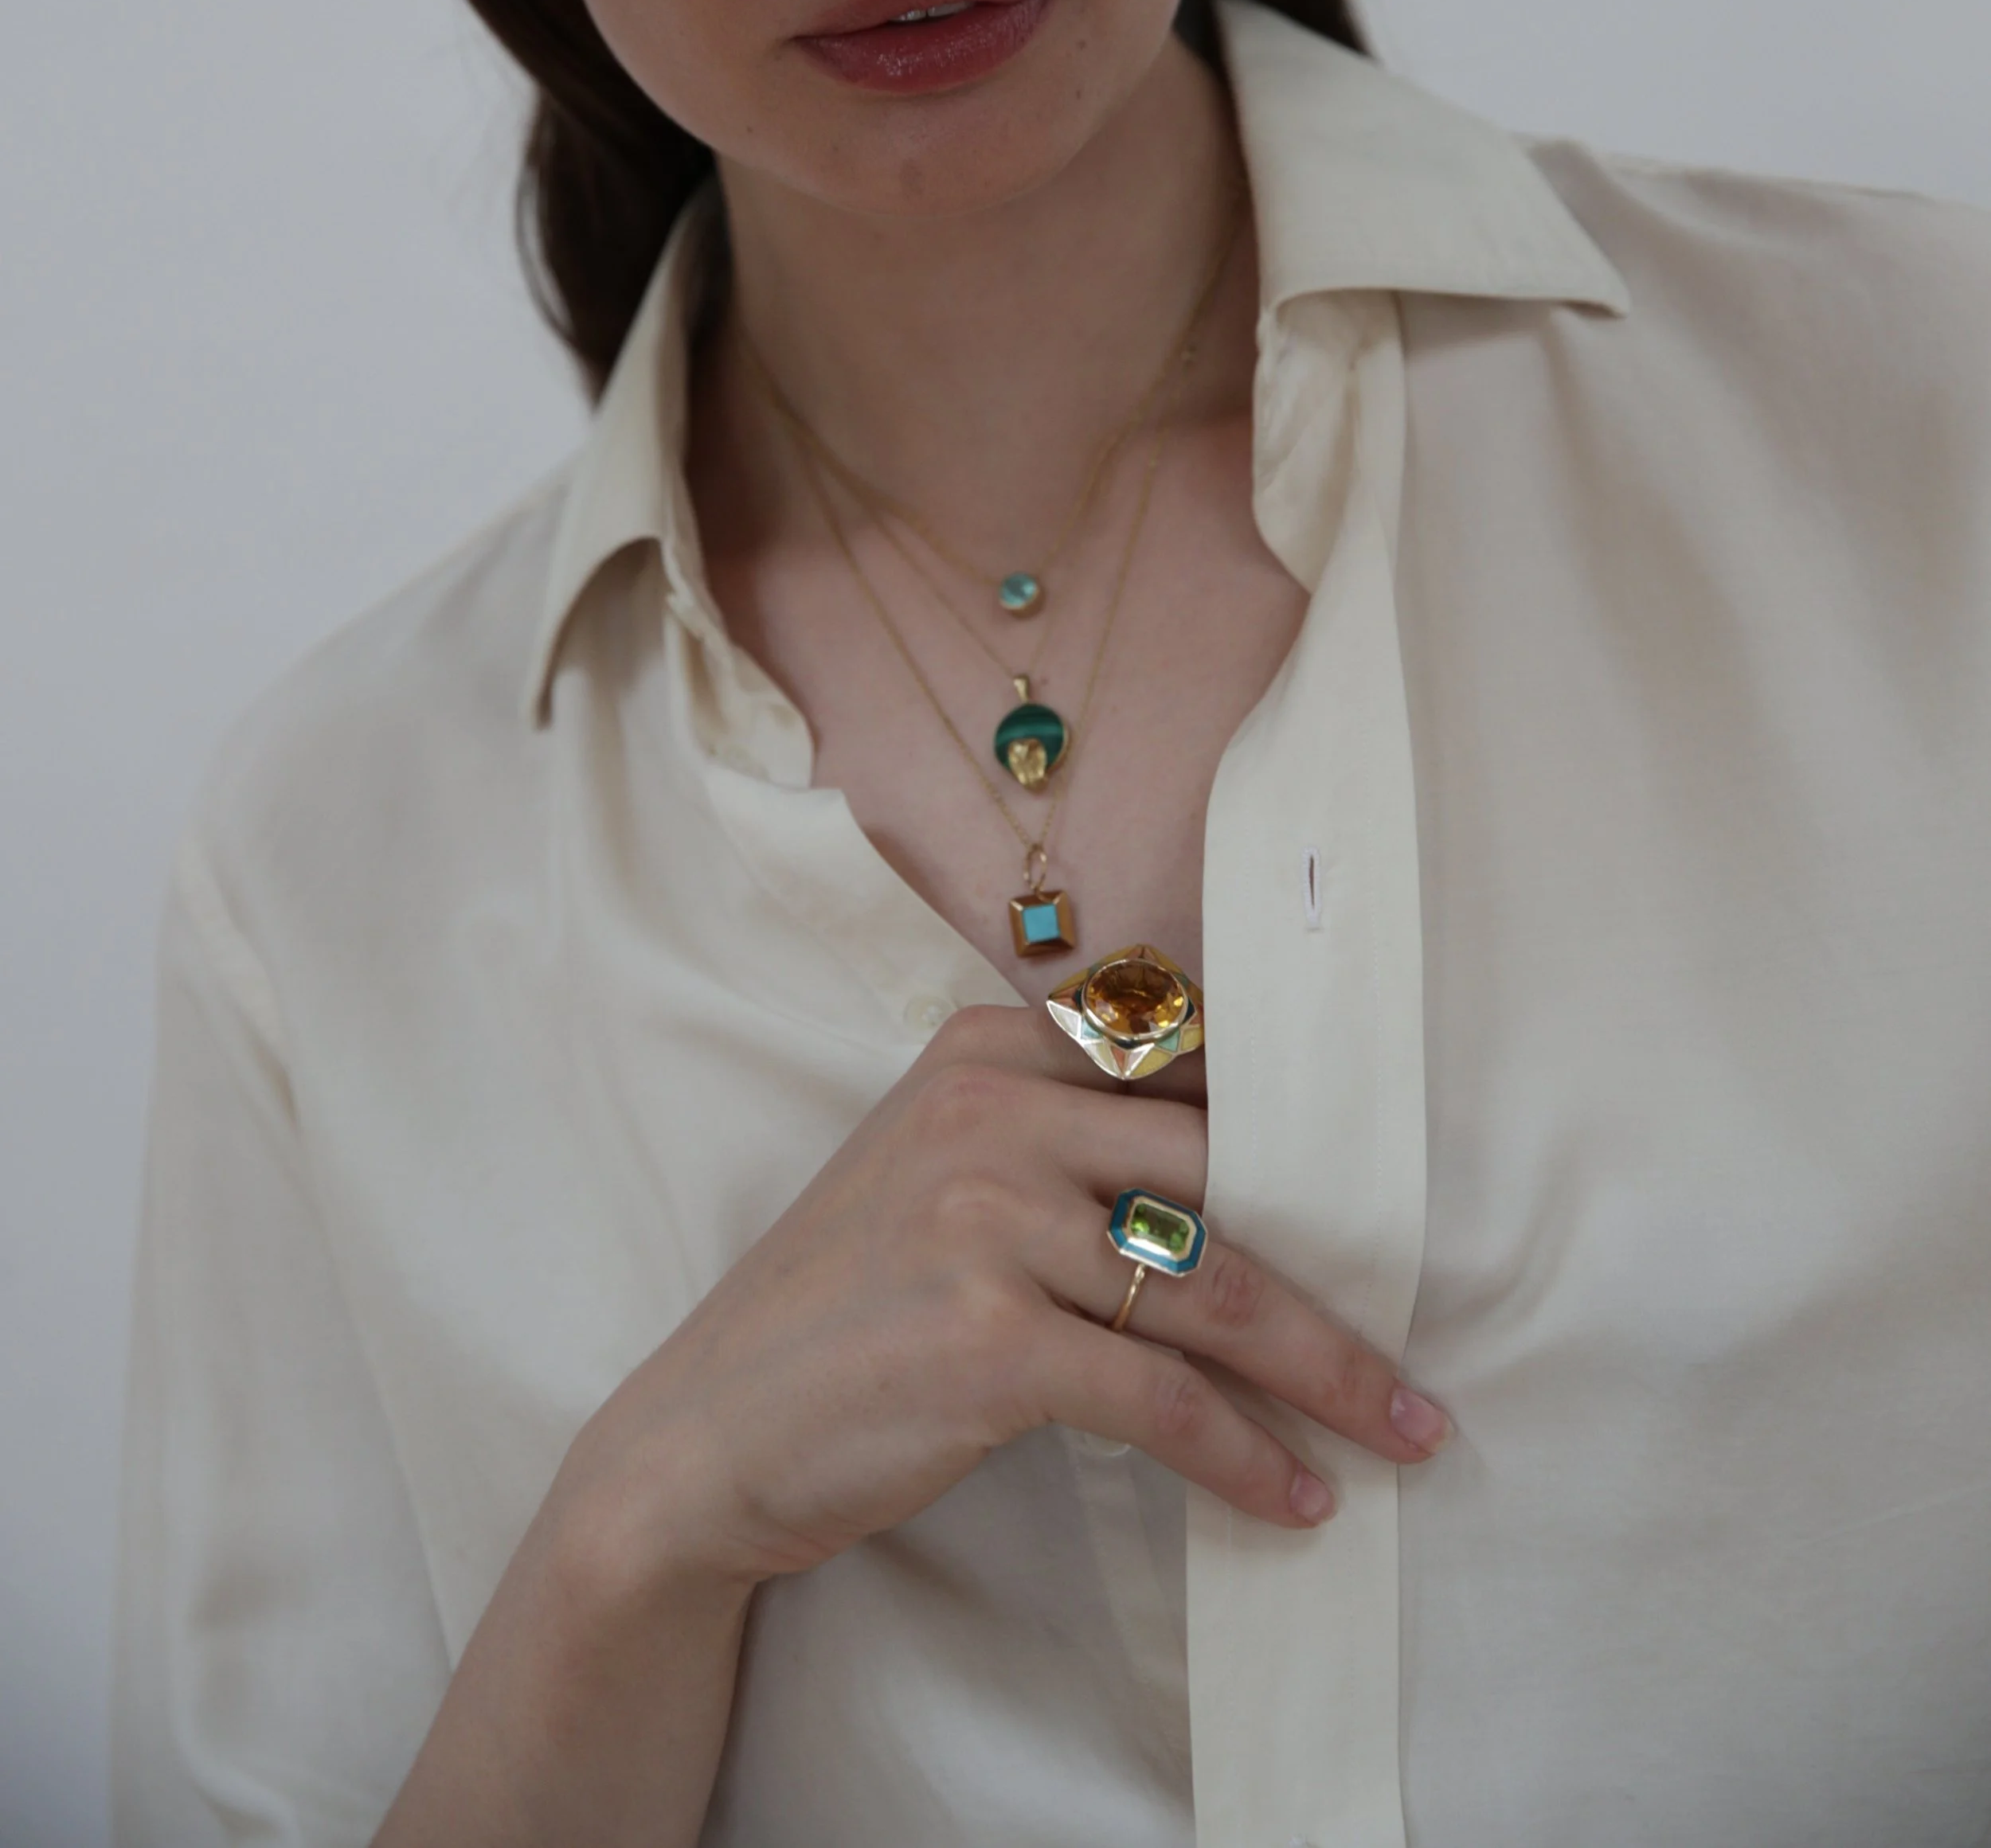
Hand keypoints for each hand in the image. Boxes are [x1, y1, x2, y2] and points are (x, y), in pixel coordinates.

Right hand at [553, 1003, 1449, 1603]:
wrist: (710, 1431)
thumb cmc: (848, 1305)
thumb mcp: (937, 1165)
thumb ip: (1060, 1133)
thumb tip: (1242, 1165)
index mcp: (986, 1047)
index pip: (1186, 1059)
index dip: (1299, 1119)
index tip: (1395, 1178)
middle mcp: (992, 1110)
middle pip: (1227, 1172)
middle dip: (1345, 1256)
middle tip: (1426, 1327)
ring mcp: (988, 1218)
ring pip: (1218, 1286)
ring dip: (1330, 1369)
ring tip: (1407, 1426)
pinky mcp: (989, 1337)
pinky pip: (1162, 1394)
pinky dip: (1243, 1455)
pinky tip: (1293, 1497)